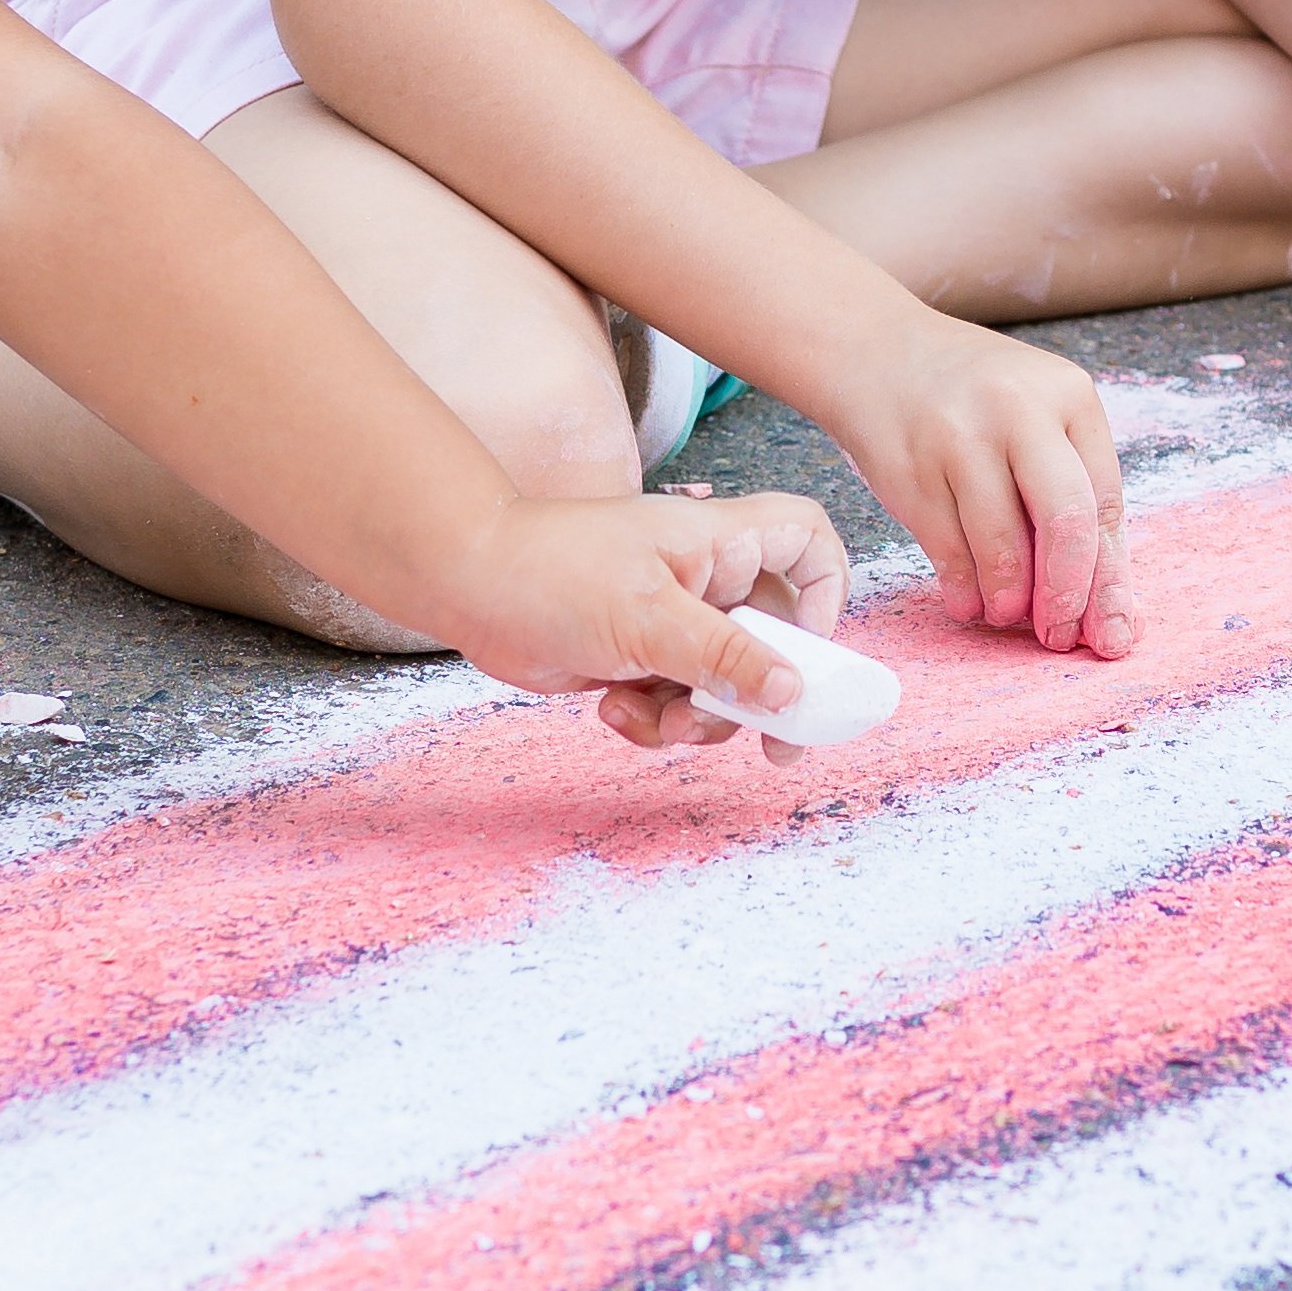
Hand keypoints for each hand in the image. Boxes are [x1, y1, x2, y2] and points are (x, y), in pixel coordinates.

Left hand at [426, 484, 863, 748]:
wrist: (464, 584)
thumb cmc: (553, 572)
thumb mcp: (650, 618)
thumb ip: (727, 657)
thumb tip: (793, 691)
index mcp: (719, 544)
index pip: (807, 541)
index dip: (827, 590)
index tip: (811, 646)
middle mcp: (704, 580)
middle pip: (774, 640)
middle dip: (764, 696)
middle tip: (773, 749)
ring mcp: (670, 621)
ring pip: (722, 685)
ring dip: (698, 718)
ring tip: (655, 719)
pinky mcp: (636, 658)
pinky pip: (673, 702)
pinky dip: (651, 719)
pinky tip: (611, 711)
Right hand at [825, 308, 1139, 655]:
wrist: (874, 352)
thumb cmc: (973, 398)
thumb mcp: (1037, 413)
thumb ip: (1074, 488)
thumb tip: (1108, 599)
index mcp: (1069, 394)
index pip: (1106, 502)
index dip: (1108, 577)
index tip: (1110, 628)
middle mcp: (1018, 409)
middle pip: (1067, 521)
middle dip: (1069, 594)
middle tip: (1060, 634)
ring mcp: (959, 437)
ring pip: (1002, 545)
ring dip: (1010, 598)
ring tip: (1007, 613)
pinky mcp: (910, 468)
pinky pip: (948, 550)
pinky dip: (964, 589)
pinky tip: (969, 603)